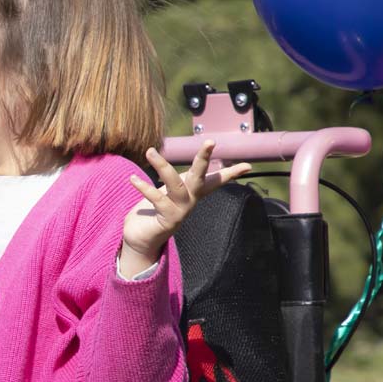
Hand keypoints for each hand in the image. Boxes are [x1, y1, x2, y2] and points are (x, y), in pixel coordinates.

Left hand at [122, 140, 251, 277]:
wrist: (140, 240)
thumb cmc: (152, 211)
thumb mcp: (165, 193)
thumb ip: (173, 181)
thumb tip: (171, 162)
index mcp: (192, 193)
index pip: (215, 181)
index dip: (231, 173)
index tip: (249, 166)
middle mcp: (190, 201)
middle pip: (200, 176)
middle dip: (204, 158)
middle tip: (210, 141)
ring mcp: (180, 211)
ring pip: (176, 184)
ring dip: (162, 166)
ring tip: (150, 151)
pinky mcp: (167, 219)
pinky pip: (157, 199)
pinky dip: (144, 187)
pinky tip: (133, 179)